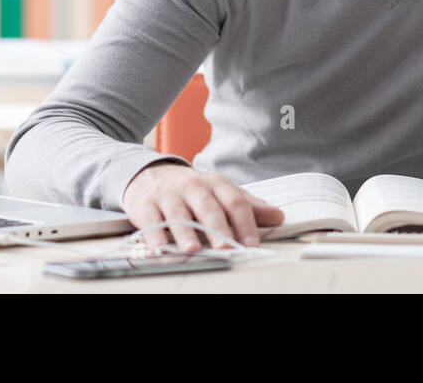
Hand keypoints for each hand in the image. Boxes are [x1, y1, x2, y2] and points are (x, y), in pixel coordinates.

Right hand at [122, 162, 284, 252]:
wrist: (149, 173)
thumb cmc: (191, 189)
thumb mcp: (219, 192)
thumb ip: (248, 205)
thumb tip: (279, 216)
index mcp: (215, 184)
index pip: (235, 202)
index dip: (245, 223)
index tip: (252, 243)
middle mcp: (193, 187)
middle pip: (208, 208)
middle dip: (217, 228)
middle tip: (225, 247)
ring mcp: (168, 195)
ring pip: (179, 214)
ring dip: (185, 233)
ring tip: (193, 249)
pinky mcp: (144, 205)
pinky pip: (150, 221)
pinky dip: (153, 235)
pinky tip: (159, 248)